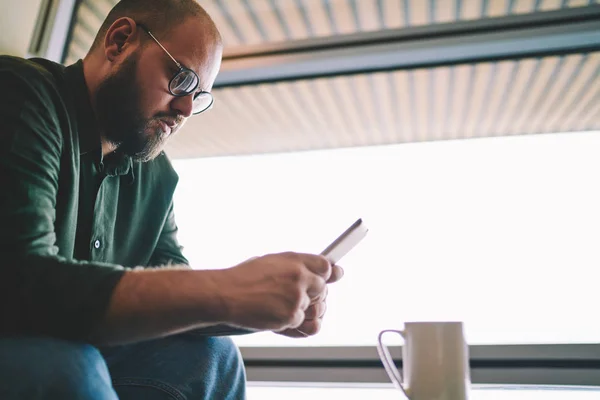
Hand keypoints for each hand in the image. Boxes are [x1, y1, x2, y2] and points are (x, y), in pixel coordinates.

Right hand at [218, 252, 337, 331]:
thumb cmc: (243, 279)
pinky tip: (273, 315)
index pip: (325, 266)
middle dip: (312, 295)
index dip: (327, 274)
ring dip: (299, 310)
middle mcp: (299, 276)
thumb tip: (324, 271)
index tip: (330, 278)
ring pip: (312, 308)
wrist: (224, 294)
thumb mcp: (271, 263)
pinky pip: (300, 323)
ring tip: (278, 306)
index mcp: (294, 260)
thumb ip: (297, 266)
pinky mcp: (291, 316)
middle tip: (292, 298)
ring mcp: (297, 297)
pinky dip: (289, 323)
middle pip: (322, 289)